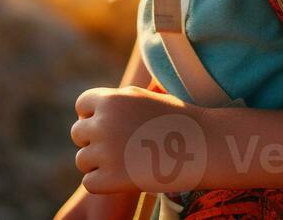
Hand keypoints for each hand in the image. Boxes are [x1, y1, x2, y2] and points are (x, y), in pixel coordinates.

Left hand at [70, 85, 209, 195]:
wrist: (204, 145)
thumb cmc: (177, 121)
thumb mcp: (142, 98)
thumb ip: (115, 102)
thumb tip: (88, 111)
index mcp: (110, 98)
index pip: (82, 106)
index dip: (94, 117)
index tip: (114, 127)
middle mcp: (103, 122)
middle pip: (78, 134)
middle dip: (95, 142)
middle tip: (121, 148)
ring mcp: (106, 150)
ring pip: (82, 160)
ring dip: (98, 164)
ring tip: (126, 163)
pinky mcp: (112, 178)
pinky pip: (90, 183)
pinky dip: (104, 184)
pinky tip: (125, 178)